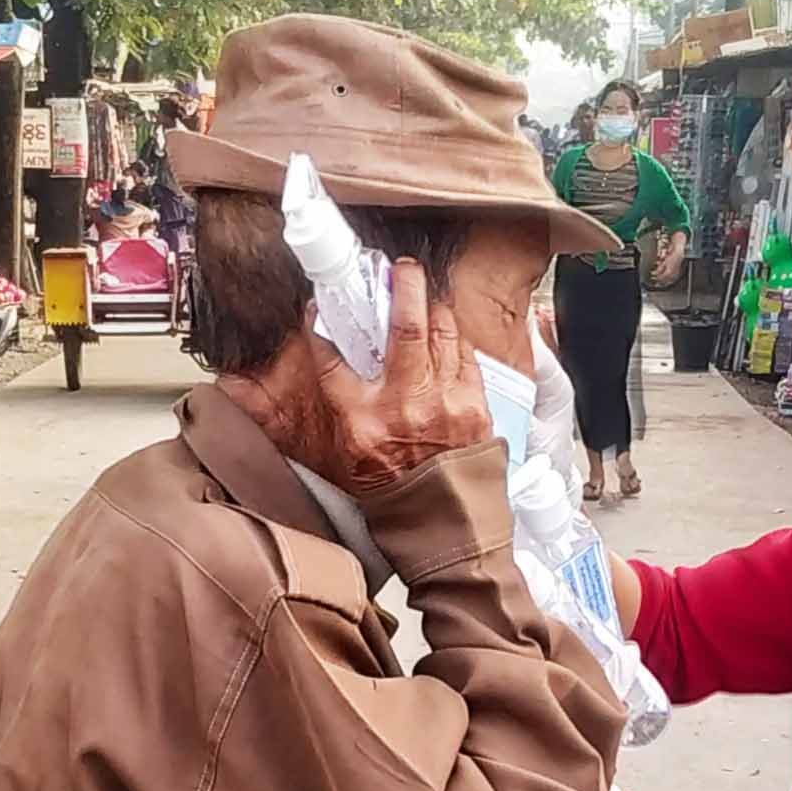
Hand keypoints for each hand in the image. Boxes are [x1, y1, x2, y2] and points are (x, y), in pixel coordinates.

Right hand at [307, 258, 488, 494]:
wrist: (443, 521)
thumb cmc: (394, 488)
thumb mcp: (350, 450)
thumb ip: (342, 401)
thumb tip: (330, 355)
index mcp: (363, 420)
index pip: (333, 362)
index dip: (321, 329)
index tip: (317, 309)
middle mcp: (404, 406)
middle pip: (403, 327)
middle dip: (404, 286)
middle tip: (401, 269)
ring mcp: (444, 403)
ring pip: (442, 332)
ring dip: (434, 307)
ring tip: (426, 297)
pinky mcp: (474, 405)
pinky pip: (465, 355)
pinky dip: (454, 338)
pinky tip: (446, 334)